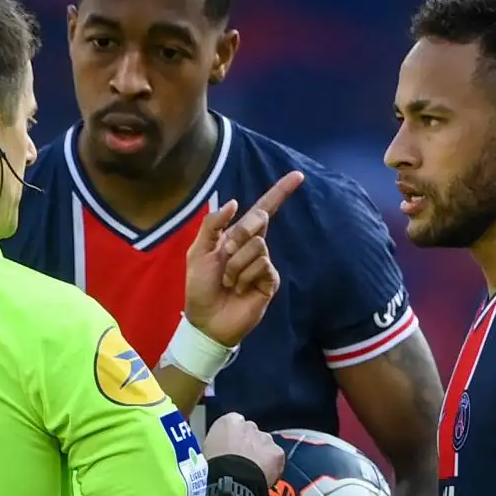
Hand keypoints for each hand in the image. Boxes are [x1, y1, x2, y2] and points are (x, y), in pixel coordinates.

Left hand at [185, 171, 302, 348]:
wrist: (206, 320)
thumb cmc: (200, 287)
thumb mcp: (197, 252)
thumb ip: (212, 225)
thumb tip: (234, 202)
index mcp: (236, 236)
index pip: (262, 210)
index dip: (279, 192)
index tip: (298, 176)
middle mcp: (253, 246)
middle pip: (258, 221)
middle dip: (238, 236)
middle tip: (224, 257)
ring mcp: (263, 263)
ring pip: (257, 246)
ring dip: (236, 264)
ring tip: (229, 281)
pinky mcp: (270, 281)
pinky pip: (262, 265)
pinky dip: (245, 276)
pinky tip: (239, 289)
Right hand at [202, 413, 284, 487]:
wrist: (232, 479)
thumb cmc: (215, 464)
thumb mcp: (208, 446)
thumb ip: (220, 439)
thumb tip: (224, 445)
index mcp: (231, 420)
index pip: (234, 424)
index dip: (233, 438)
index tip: (231, 449)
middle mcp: (251, 425)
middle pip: (252, 433)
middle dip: (249, 444)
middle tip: (243, 460)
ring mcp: (267, 438)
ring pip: (265, 444)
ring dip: (261, 453)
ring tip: (254, 469)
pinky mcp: (278, 452)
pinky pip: (275, 458)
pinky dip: (272, 465)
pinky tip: (264, 475)